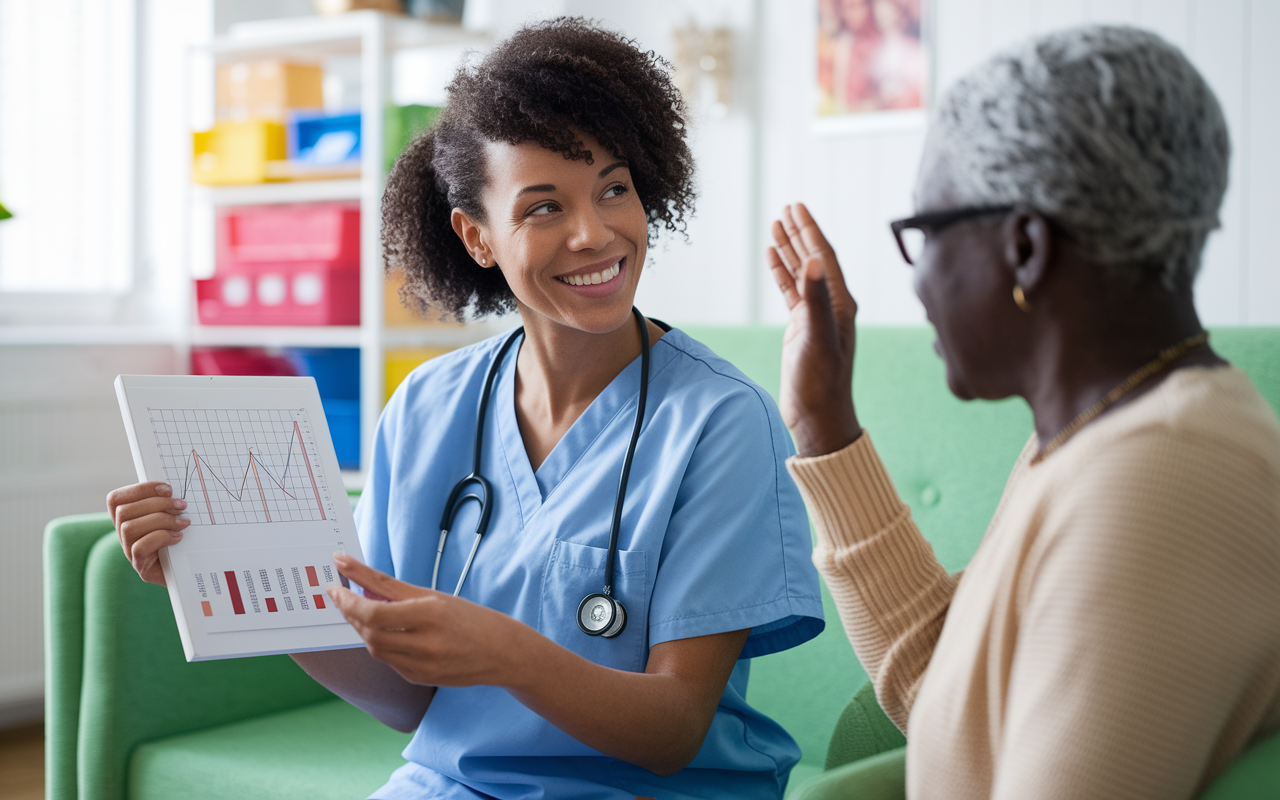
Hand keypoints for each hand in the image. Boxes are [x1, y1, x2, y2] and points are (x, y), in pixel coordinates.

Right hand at [106, 481, 190, 585]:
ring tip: (183, 522)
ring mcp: (129, 552)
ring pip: (129, 528)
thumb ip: (167, 503)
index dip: (140, 489)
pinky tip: (178, 537)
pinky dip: (162, 538)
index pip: (116, 499)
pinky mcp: (141, 567)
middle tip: (182, 505)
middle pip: (124, 512)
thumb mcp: (174, 516)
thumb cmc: (183, 538)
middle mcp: (123, 534)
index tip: (168, 488)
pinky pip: (140, 548)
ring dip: (161, 520)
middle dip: (157, 503)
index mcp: (128, 518)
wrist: (191, 569)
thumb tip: (173, 489)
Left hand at [327, 555, 525, 687]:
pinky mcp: (419, 679)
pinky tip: (384, 632)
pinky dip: (380, 644)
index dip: (348, 598)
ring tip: (359, 611)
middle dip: (350, 612)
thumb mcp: (435, 597)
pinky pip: (388, 661)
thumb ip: (395, 591)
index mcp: (430, 614)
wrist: (502, 652)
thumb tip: (360, 581)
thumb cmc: (471, 618)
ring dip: (362, 628)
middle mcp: (425, 643)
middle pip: (369, 630)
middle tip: (341, 595)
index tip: (334, 583)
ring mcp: (421, 665)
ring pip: (374, 647)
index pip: (374, 610)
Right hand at [767, 203, 861, 456]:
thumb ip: (815, 299)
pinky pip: (791, 292)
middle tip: (786, 207)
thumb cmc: (821, 383)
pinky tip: (773, 259)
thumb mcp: (817, 338)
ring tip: (775, 226)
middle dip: (800, 232)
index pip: (824, 257)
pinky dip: (782, 273)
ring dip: (789, 249)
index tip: (796, 207)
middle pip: (814, 258)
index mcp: (840, 303)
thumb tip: (814, 260)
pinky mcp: (802, 329)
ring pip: (801, 273)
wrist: (819, 418)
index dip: (810, 230)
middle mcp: (831, 305)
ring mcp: (816, 316)